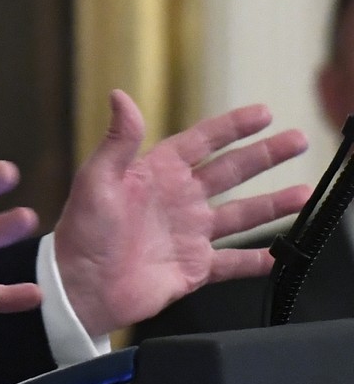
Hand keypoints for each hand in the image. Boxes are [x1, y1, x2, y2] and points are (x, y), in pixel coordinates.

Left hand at [53, 90, 309, 336]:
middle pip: (232, 172)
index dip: (232, 127)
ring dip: (273, 205)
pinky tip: (278, 256)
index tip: (263, 114)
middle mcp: (177, 200)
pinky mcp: (194, 268)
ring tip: (304, 193)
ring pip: (241, 215)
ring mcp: (188, 234)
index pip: (202, 141)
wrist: (80, 288)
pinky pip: (232, 263)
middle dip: (265, 156)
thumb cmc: (80, 231)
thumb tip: (119, 95)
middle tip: (298, 140)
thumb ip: (118, 140)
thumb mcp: (97, 179)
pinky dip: (256, 262)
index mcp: (156, 173)